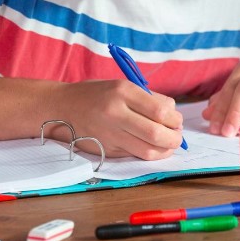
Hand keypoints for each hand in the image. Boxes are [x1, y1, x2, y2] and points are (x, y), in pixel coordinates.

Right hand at [53, 79, 182, 159]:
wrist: (61, 107)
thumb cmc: (96, 94)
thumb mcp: (121, 85)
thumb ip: (148, 98)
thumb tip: (173, 113)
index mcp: (122, 91)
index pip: (160, 110)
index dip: (175, 119)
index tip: (177, 120)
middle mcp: (116, 113)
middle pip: (156, 133)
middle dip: (174, 138)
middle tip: (178, 136)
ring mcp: (109, 134)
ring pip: (147, 150)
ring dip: (165, 150)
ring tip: (169, 144)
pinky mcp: (105, 149)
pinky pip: (134, 155)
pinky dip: (149, 153)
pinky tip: (153, 148)